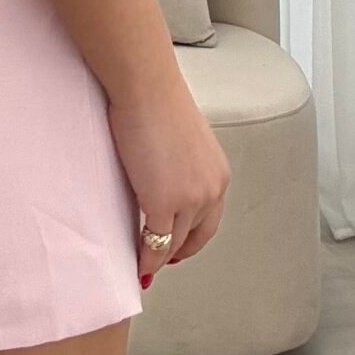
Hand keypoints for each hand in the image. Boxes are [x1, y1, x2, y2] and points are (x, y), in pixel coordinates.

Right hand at [107, 80, 230, 287]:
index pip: (210, 219)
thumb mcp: (182, 140)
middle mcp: (212, 190)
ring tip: (144, 266)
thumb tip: (163, 179)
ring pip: (175, 243)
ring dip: (159, 258)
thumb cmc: (156, 100)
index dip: (193, 238)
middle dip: (178, 253)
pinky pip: (154, 241)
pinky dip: (145, 257)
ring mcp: (189, 199)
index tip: (177, 246)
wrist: (146, 87)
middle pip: (196, 237)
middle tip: (160, 261)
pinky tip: (136, 262)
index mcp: (218, 174)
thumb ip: (180, 165)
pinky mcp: (163, 202)